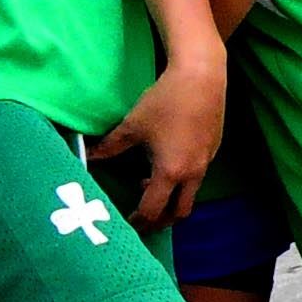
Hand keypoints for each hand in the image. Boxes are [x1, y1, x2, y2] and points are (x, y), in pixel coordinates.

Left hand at [101, 54, 223, 223]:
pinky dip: (181, 181)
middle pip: (179, 212)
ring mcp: (206, 162)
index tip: (125, 223)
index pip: (153, 210)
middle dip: (161, 220)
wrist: (202, 77)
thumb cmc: (164, 101)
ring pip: (190, 194)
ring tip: (149, 186)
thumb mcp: (132, 126)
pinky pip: (197, 176)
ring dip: (171, 198)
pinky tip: (167, 162)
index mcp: (170, 172)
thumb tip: (88, 156)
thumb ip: (109, 147)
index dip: (138, 221)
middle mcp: (192, 174)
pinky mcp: (213, 150)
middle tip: (142, 219)